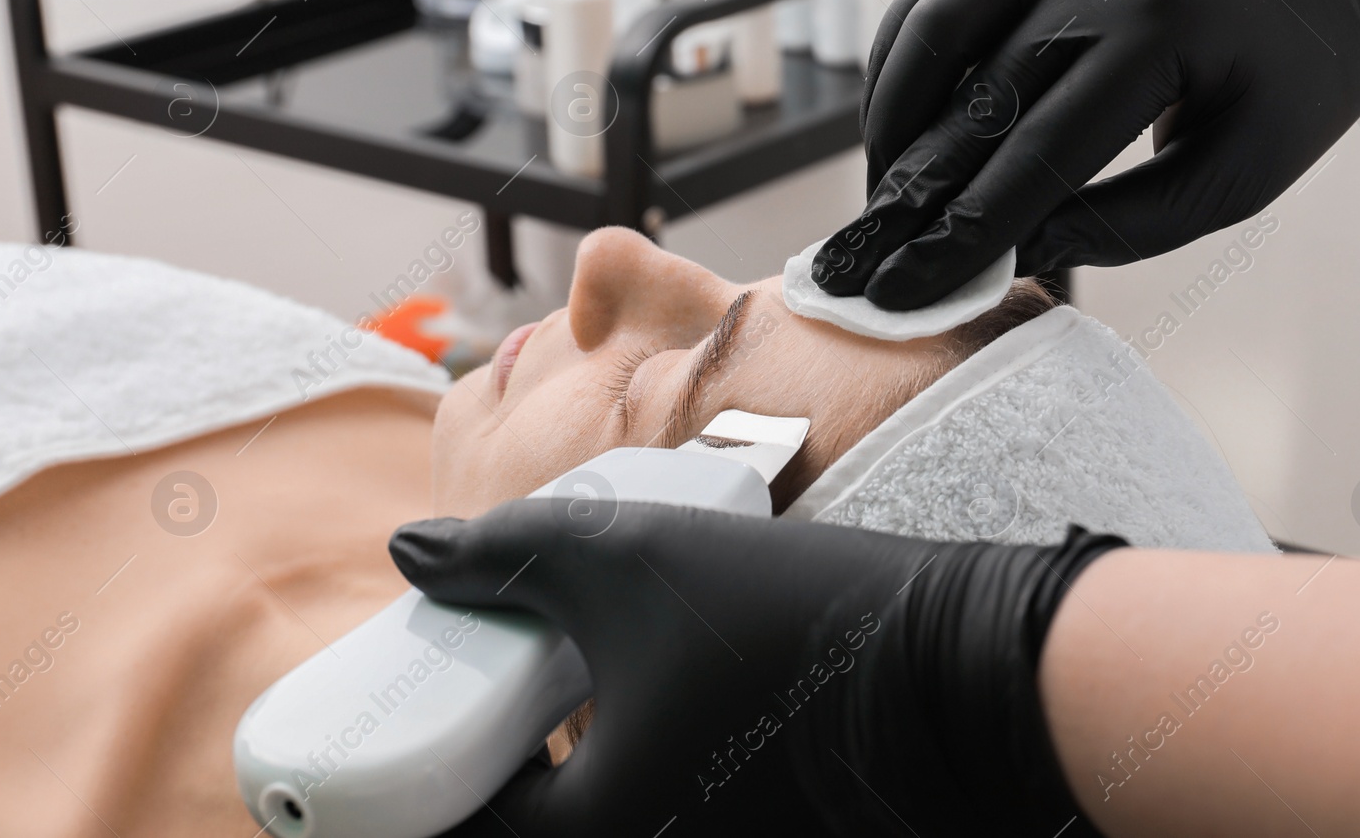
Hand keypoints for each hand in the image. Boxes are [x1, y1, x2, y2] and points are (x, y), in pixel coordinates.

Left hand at [392, 500, 1122, 836]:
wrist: (956, 667)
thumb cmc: (789, 622)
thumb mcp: (629, 561)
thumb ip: (508, 552)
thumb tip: (412, 551)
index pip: (453, 826)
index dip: (409, 770)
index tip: (403, 708)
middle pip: (514, 829)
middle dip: (474, 763)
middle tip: (467, 686)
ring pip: (583, 818)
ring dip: (541, 764)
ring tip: (539, 677)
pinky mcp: (750, 827)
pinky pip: (644, 810)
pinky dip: (606, 768)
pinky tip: (622, 692)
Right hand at [814, 0, 1359, 308]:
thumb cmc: (1294, 87)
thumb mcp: (1240, 178)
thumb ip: (1129, 223)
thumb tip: (1013, 255)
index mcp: (1167, 32)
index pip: (1042, 151)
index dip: (968, 229)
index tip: (911, 288)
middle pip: (979, 92)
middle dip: (916, 187)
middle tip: (869, 255)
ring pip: (942, 19)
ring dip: (894, 109)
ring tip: (881, 186)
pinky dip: (903, 44)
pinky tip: (890, 108)